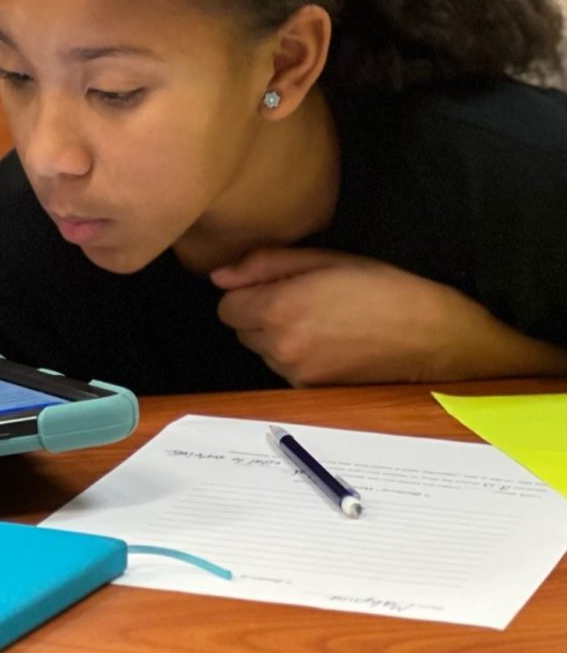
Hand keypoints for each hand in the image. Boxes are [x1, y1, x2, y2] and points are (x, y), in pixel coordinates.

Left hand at [210, 248, 509, 385]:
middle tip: (301, 298)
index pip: (225, 306)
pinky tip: (329, 343)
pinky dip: (295, 357)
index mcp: (279, 309)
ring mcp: (297, 374)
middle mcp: (281, 347)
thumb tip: (219, 276)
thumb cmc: (382, 288)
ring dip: (276, 336)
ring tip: (320, 319)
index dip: (245, 291)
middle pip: (240, 330)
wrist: (434, 338)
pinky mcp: (314, 393)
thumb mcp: (324, 259)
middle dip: (258, 313)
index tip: (272, 284)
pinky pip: (284, 370)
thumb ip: (264, 264)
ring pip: (261, 351)